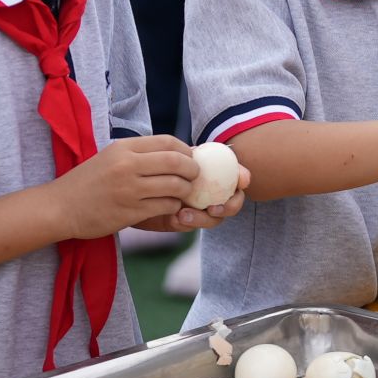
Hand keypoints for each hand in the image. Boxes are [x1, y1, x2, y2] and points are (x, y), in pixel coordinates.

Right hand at [53, 136, 198, 240]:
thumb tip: (178, 152)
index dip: (186, 150)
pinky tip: (169, 206)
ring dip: (185, 190)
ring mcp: (129, 190)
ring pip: (175, 186)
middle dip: (192, 170)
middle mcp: (127, 165)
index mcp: (124, 148)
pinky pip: (165, 206)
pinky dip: (173, 206)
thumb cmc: (88, 181)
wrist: (61, 207)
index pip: (168, 142)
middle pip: (176, 162)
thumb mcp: (111, 156)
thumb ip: (140, 153)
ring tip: (183, 193)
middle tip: (195, 176)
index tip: (191, 158)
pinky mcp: (130, 212)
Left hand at [133, 164, 251, 233]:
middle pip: (233, 202)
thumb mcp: (170, 158)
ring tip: (184, 214)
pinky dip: (189, 222)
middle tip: (214, 208)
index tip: (242, 181)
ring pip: (215, 218)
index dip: (243, 178)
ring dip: (204, 218)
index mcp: (213, 172)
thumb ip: (184, 156)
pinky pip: (194, 226)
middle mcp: (211, 191)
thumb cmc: (155, 165)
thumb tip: (195, 151)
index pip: (237, 175)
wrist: (134, 186)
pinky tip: (176, 217)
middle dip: (229, 207)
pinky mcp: (186, 222)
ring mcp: (200, 208)